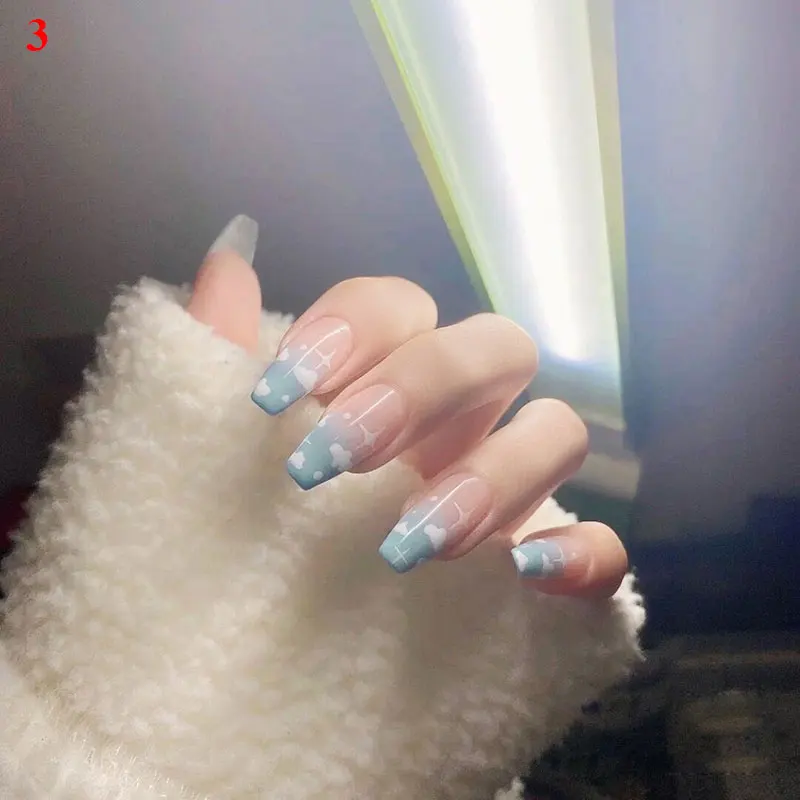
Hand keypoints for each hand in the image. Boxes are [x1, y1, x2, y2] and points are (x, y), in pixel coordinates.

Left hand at [189, 224, 627, 597]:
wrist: (276, 651)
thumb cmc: (256, 527)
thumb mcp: (223, 440)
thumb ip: (222, 349)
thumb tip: (227, 255)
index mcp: (392, 375)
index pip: (402, 306)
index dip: (350, 327)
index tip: (278, 393)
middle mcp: (465, 418)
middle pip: (496, 346)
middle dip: (424, 388)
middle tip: (334, 457)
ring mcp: (517, 490)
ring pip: (559, 432)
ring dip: (492, 476)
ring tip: (402, 543)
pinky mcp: (552, 571)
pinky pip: (605, 548)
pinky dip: (579, 553)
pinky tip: (521, 573)